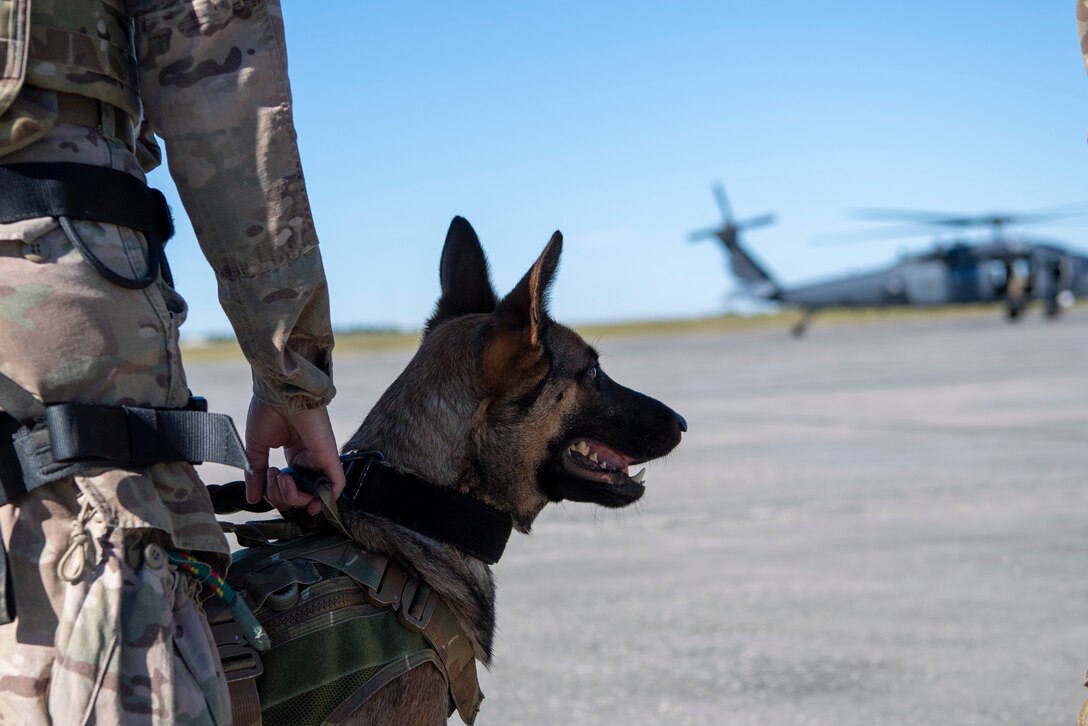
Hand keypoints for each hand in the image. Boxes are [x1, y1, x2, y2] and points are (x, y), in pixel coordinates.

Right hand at [243, 397, 346, 514]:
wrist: (278, 391)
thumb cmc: (267, 410)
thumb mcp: (256, 447)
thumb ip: (256, 474)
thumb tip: (253, 498)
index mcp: (292, 454)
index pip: (286, 487)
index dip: (274, 493)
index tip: (263, 479)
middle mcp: (307, 458)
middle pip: (298, 494)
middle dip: (281, 496)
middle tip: (272, 476)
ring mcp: (319, 458)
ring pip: (314, 494)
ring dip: (294, 497)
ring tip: (282, 477)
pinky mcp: (329, 455)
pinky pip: (337, 484)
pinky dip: (327, 499)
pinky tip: (311, 504)